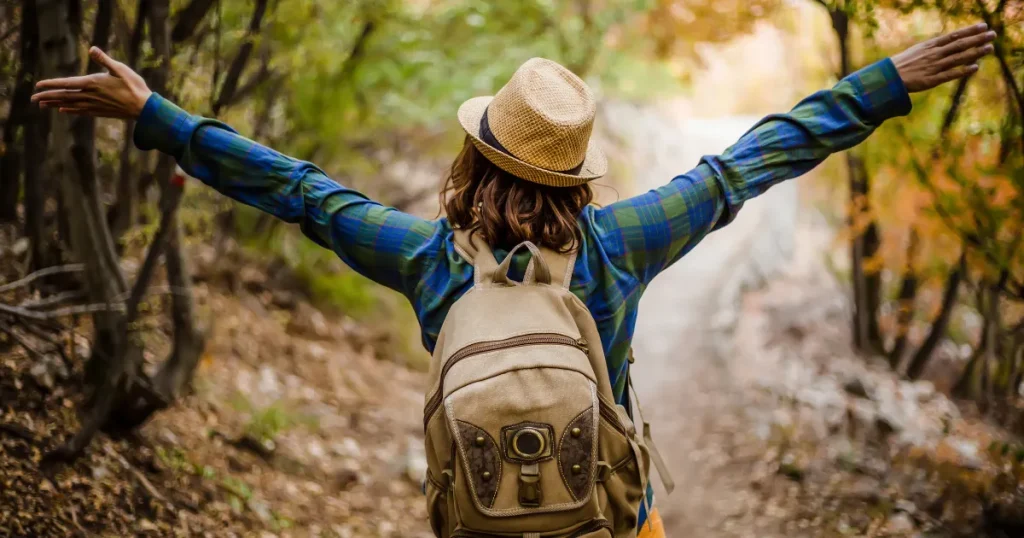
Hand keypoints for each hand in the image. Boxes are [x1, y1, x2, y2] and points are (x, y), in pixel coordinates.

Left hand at [31, 47, 151, 118]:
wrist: (144, 108)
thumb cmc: (134, 86)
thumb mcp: (120, 69)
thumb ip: (104, 60)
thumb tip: (92, 49)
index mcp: (92, 83)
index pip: (66, 84)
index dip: (51, 84)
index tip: (38, 85)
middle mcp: (90, 96)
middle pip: (64, 96)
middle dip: (47, 97)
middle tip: (33, 98)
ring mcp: (94, 105)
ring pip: (70, 105)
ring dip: (55, 104)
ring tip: (43, 105)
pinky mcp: (100, 112)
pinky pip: (80, 111)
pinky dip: (70, 110)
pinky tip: (63, 111)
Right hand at [892, 23, 995, 92]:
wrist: (887, 78)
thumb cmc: (902, 64)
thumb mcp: (917, 50)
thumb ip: (933, 48)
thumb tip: (948, 44)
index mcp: (930, 46)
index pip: (953, 36)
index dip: (969, 31)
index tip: (983, 26)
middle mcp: (934, 54)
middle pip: (959, 45)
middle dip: (977, 39)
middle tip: (992, 34)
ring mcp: (933, 67)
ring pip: (958, 58)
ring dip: (975, 53)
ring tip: (989, 48)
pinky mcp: (931, 80)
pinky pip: (950, 74)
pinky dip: (963, 71)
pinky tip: (975, 67)